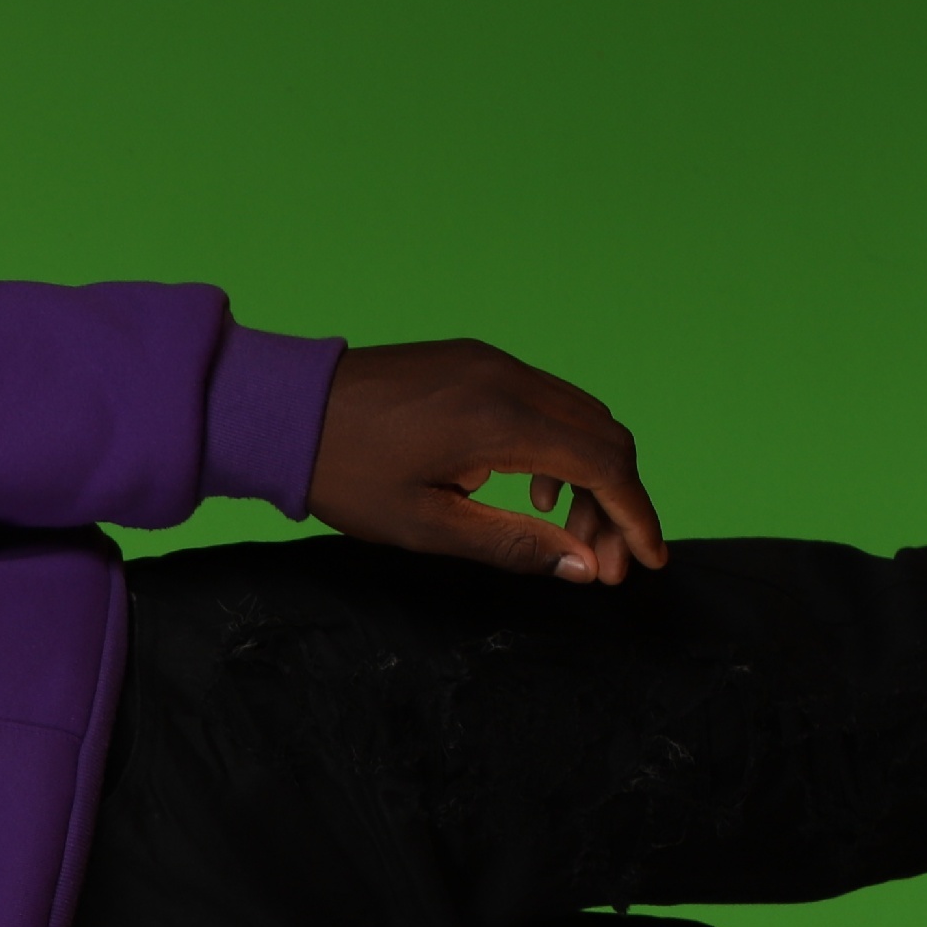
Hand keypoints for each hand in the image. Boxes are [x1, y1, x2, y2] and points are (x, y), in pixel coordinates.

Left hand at [310, 340, 666, 584]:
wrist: (279, 411)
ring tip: (564, 530)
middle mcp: (508, 379)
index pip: (604, 464)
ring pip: (577, 416)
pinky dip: (557, 445)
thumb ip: (513, 545)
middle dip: (616, 501)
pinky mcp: (473, 360)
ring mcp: (491, 362)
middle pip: (604, 436)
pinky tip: (530, 489)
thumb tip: (584, 566)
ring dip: (588, 474)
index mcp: (501, 420)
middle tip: (603, 560)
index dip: (636, 515)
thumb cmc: (344, 473)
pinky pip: (543, 400)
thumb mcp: (426, 526)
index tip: (647, 559)